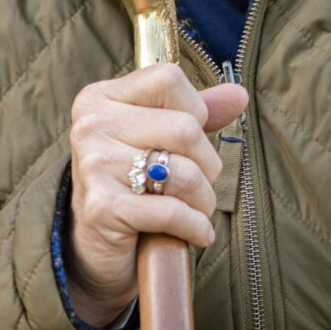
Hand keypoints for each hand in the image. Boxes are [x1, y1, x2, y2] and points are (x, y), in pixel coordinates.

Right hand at [65, 63, 247, 327]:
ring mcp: (94, 165)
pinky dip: (196, 227)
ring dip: (203, 200)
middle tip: (197, 186)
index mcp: (100, 98)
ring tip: (194, 210)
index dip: (195, 111)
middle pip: (185, 128)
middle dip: (207, 165)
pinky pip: (173, 211)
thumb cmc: (130, 189)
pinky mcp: (103, 207)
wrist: (92, 251)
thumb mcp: (156, 142)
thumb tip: (239, 94)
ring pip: (184, 171)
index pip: (168, 78)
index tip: (187, 143)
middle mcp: (91, 125)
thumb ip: (194, 114)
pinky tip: (195, 234)